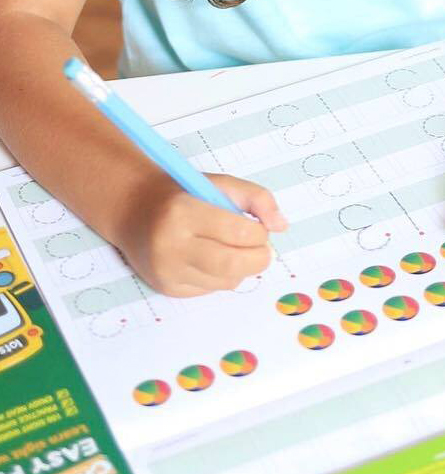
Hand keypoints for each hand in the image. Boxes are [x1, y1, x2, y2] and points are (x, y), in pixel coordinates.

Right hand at [115, 173, 287, 296]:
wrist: (134, 210)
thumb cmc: (183, 195)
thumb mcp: (220, 184)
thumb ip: (257, 198)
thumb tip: (281, 226)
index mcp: (184, 212)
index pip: (239, 232)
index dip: (260, 233)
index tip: (260, 229)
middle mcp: (172, 245)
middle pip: (233, 265)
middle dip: (259, 259)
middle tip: (263, 250)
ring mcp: (168, 270)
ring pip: (226, 281)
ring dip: (241, 268)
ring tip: (234, 249)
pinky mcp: (168, 287)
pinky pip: (211, 289)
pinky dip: (222, 276)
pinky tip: (213, 258)